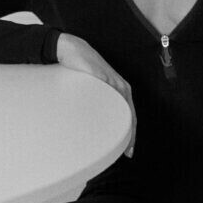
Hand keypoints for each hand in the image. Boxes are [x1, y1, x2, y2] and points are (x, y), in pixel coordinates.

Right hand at [56, 33, 135, 156]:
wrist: (71, 50)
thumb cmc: (81, 70)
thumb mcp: (92, 89)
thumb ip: (95, 103)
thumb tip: (88, 125)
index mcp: (120, 90)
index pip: (130, 116)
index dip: (131, 134)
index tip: (128, 151)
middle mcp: (120, 87)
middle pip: (130, 115)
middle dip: (130, 135)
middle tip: (127, 151)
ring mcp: (112, 83)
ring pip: (123, 109)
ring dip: (122, 127)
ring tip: (117, 143)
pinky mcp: (101, 78)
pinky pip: (108, 98)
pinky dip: (108, 113)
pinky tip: (105, 124)